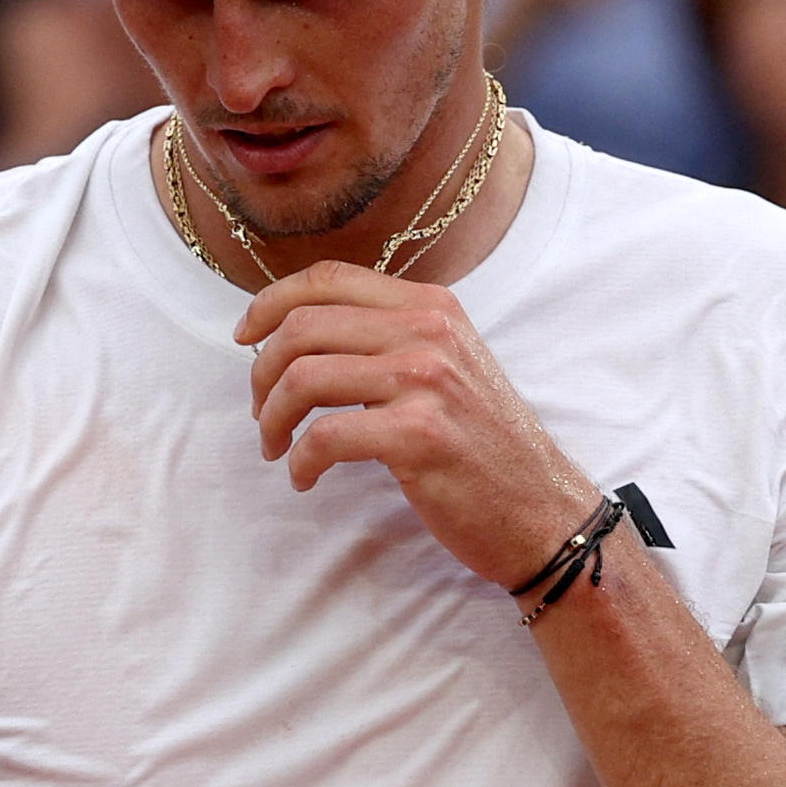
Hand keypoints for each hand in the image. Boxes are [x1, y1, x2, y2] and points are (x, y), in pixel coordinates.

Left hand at [236, 262, 599, 589]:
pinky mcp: (420, 435)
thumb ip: (389, 337)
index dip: (270, 303)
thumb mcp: (446, 365)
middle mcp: (428, 331)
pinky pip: (325, 437)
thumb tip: (299, 331)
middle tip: (260, 413)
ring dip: (271, 418)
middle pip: (302, 327)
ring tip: (277, 447)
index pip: (327, 278)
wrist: (541, 508)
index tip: (244, 338)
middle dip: (261, 374)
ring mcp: (426, 380)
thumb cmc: (482, 445)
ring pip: (304, 377)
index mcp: (430, 305)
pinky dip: (300, 461)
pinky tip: (305, 478)